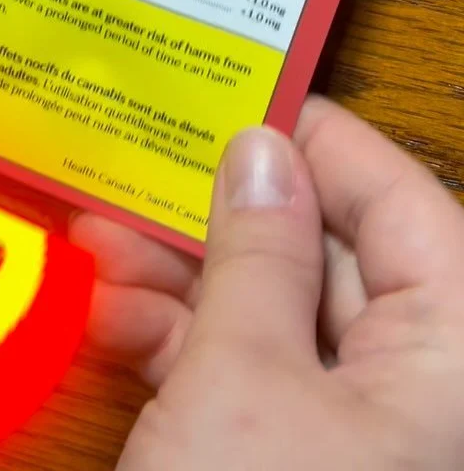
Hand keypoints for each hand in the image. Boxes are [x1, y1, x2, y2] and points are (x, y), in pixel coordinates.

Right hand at [73, 98, 463, 468]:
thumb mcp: (244, 377)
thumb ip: (254, 254)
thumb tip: (258, 151)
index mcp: (452, 357)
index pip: (399, 205)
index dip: (318, 143)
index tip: (241, 95)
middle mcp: (421, 390)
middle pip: (329, 260)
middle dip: (223, 218)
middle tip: (147, 167)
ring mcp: (361, 432)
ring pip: (279, 318)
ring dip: (185, 281)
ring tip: (100, 240)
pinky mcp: (300, 462)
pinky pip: (252, 379)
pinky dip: (183, 348)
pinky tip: (111, 315)